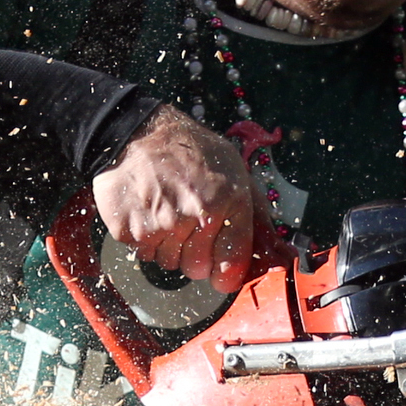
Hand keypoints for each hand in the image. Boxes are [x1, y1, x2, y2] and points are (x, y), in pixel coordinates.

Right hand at [91, 104, 256, 288]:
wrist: (139, 131)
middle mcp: (195, 216)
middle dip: (194, 254)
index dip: (227, 273)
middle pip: (197, 269)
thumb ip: (255, 213)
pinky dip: (143, 238)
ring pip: (168, 262)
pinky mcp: (128, 229)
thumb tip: (277, 250)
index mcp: (226, 202)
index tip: (222, 273)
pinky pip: (142, 252)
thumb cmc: (191, 150)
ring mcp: (159, 225)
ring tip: (165, 211)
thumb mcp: (235, 171)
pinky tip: (146, 211)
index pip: (232, 264)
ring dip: (168, 245)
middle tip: (187, 225)